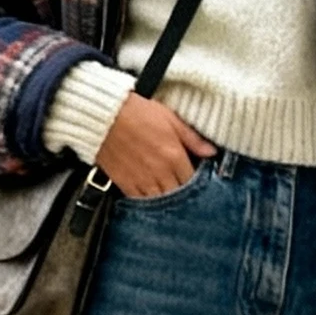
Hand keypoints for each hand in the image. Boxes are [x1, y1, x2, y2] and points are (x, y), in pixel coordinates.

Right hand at [95, 93, 215, 197]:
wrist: (104, 115)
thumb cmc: (137, 112)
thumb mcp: (170, 118)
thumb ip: (193, 138)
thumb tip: (212, 152)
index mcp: (174, 156)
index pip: (193, 180)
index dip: (196, 182)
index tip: (195, 178)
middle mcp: (160, 172)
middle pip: (178, 194)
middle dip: (183, 193)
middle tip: (184, 189)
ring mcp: (142, 180)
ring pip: (161, 202)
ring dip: (167, 200)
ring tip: (169, 194)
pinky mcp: (125, 183)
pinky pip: (141, 201)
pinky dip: (148, 202)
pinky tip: (152, 197)